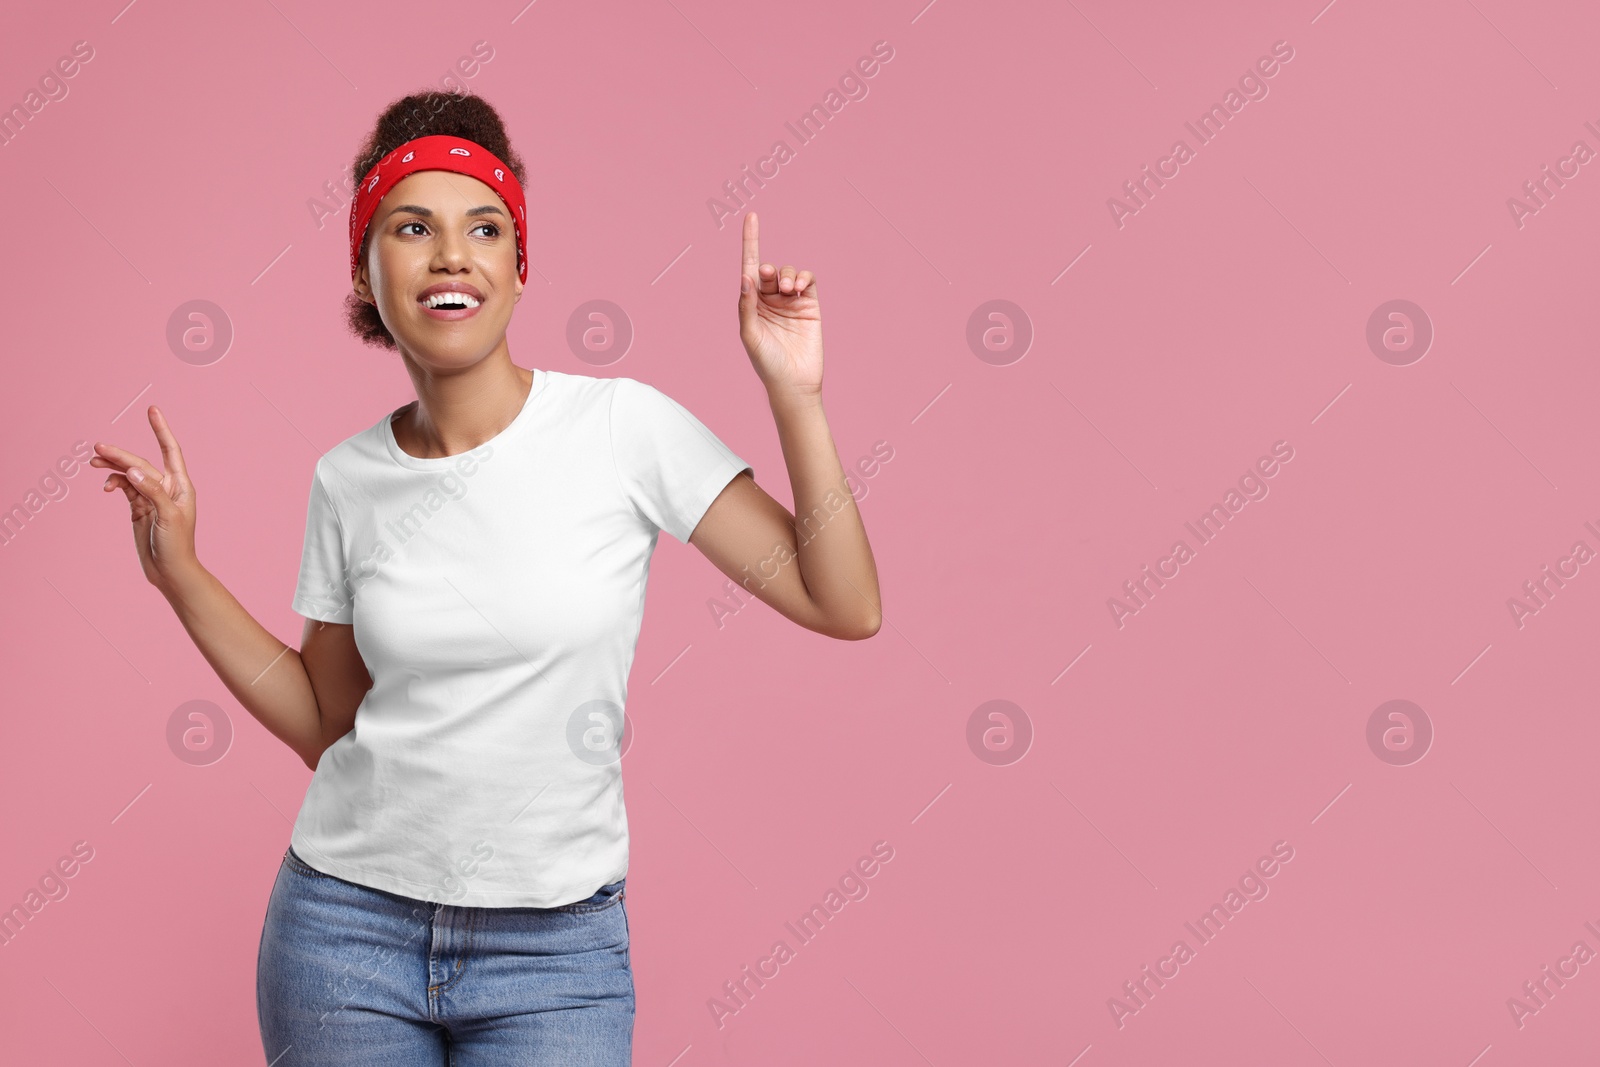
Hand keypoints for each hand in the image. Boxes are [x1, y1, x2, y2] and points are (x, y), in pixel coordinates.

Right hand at [91, 405, 199, 593]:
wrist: (169, 571)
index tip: (152, 409)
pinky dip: (114, 483)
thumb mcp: (168, 517)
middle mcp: (166, 487)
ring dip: (112, 467)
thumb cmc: (177, 545)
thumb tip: (133, 470)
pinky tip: (106, 487)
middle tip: (97, 448)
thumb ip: (152, 491)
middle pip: (141, 463)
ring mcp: (151, 496)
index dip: (161, 429)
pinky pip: (124, 488)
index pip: (170, 450)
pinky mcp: (138, 507)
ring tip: (93, 461)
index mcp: (180, 486)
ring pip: (129, 474)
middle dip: (120, 454)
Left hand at [737, 211, 822, 400]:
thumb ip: (746, 306)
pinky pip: (807, 280)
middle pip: (770, 269)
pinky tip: (799, 287)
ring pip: (789, 272)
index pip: (750, 268)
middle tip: (772, 280)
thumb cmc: (767, 363)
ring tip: (789, 290)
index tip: (752, 217)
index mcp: (751, 304)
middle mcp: (770, 299)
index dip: (750, 242)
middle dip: (771, 270)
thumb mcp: (750, 335)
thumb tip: (746, 277)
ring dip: (788, 275)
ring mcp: (790, 301)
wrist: (794, 383)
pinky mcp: (810, 305)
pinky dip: (804, 277)